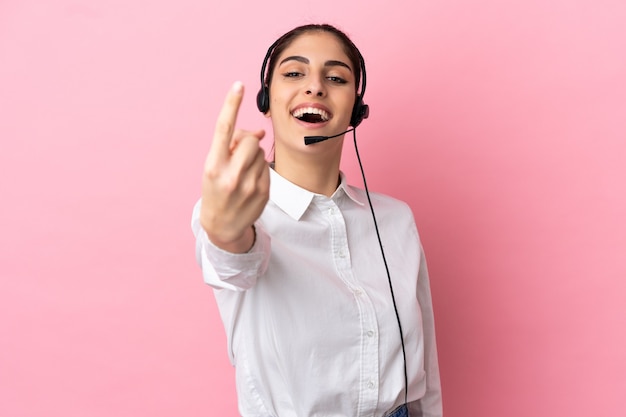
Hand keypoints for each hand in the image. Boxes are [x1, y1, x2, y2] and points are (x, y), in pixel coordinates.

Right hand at [200, 81, 269, 252]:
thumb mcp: (213, 168)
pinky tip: (251, 181)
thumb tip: (259, 132)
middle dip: (248, 140)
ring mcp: (248, 184)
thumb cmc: (216, 190)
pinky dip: (260, 168)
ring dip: (254, 155)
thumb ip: (230, 147)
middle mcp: (230, 175)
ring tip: (243, 171)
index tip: (239, 84)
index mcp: (212, 165)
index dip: (231, 104)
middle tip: (240, 152)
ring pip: (260, 152)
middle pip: (250, 139)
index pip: (223, 128)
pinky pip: (267, 166)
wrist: (222, 225)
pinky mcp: (263, 192)